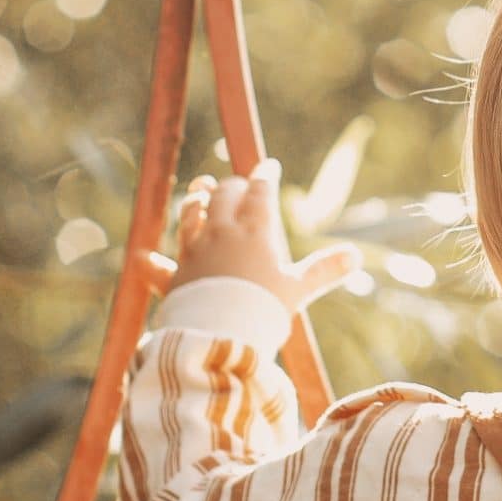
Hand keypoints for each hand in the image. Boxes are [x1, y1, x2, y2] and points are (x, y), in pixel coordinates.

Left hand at [141, 160, 360, 313]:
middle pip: (223, 195)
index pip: (260, 191)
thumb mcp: (299, 290)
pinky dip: (152, 263)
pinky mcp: (175, 277)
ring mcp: (194, 252)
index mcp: (254, 230)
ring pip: (190, 215)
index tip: (268, 166)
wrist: (221, 334)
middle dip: (231, 185)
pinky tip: (144, 258)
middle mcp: (221, 232)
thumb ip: (324, 271)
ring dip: (194, 201)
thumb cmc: (264, 309)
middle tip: (238, 184)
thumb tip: (356, 257)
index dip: (265, 176)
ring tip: (198, 192)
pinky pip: (159, 267)